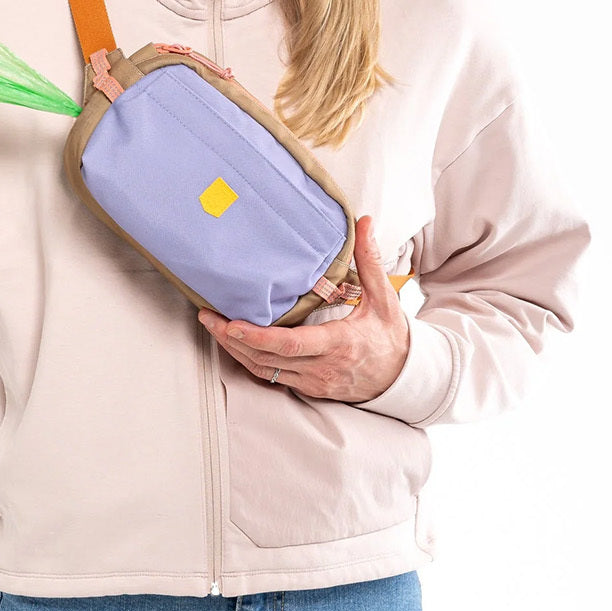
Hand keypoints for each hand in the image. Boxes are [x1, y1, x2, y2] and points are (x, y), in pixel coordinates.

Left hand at [197, 216, 409, 403]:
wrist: (403, 378)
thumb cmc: (391, 337)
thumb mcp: (384, 297)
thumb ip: (369, 260)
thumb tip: (363, 223)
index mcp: (338, 343)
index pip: (291, 344)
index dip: (257, 336)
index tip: (232, 323)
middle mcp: (321, 367)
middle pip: (266, 358)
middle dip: (232, 339)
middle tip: (208, 317)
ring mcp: (312, 380)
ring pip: (263, 370)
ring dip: (235, 350)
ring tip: (214, 326)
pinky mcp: (307, 387)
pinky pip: (270, 377)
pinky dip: (250, 360)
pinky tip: (235, 343)